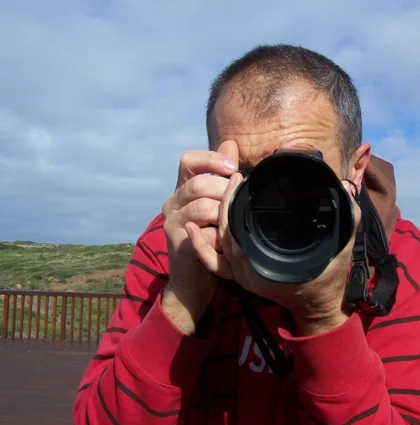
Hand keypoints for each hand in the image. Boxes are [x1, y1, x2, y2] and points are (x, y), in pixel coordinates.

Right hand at [160, 141, 238, 332]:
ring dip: (224, 213)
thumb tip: (232, 145)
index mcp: (184, 188)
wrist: (195, 276)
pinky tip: (227, 240)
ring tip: (235, 222)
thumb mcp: (218, 203)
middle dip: (225, 190)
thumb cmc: (211, 236)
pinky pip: (201, 231)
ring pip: (202, 206)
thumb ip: (222, 175)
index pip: (189, 160)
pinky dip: (219, 234)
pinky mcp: (177, 241)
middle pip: (199, 183)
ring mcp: (172, 221)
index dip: (210, 158)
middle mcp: (173, 201)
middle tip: (240, 201)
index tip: (232, 166)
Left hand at [188, 142, 361, 334]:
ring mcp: (242, 275)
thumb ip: (347, 221)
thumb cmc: (327, 278)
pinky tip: (195, 228)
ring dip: (213, 219)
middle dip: (223, 204)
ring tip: (220, 192)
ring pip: (216, 246)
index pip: (239, 230)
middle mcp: (249, 272)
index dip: (233, 204)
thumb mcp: (341, 249)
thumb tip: (347, 190)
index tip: (238, 179)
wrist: (317, 306)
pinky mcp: (240, 276)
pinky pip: (214, 262)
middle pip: (224, 234)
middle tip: (232, 179)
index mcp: (267, 266)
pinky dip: (201, 247)